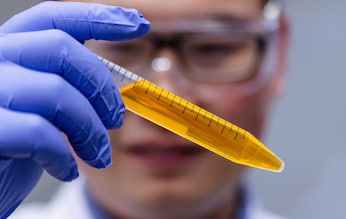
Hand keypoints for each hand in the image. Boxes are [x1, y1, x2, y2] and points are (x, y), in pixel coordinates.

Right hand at [0, 2, 149, 217]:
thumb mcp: (45, 110)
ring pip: (56, 92)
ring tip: (98, 155)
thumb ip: (70, 88)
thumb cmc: (16, 146)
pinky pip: (37, 133)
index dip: (100, 17)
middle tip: (116, 120)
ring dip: (90, 129)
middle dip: (102, 87)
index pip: (54, 17)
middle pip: (62, 49)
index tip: (140, 24)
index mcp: (11, 51)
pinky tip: (66, 170)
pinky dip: (63, 155)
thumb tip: (119, 85)